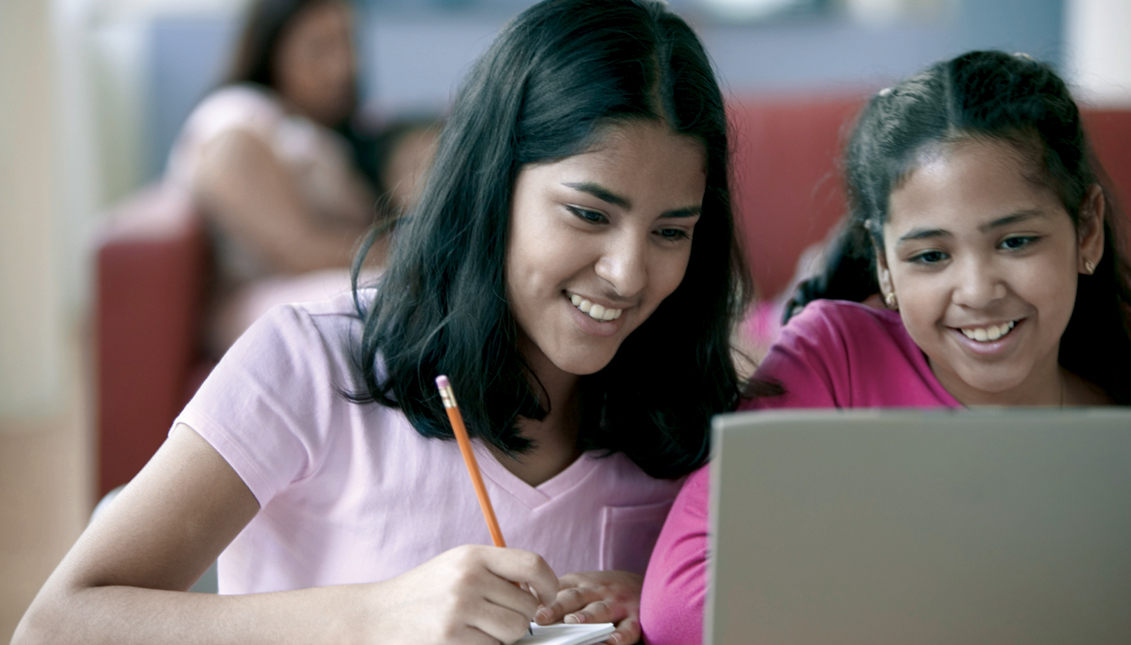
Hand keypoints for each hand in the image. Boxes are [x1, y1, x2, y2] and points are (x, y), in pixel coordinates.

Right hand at [364, 544, 558, 643]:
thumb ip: (496, 571)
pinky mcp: (451, 637)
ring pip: (515, 630)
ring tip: (479, 629)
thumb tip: (540, 590)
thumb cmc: (424, 592)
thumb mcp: (457, 566)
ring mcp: (459, 609)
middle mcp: (468, 578)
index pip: (532, 564)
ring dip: (504, 636)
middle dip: (519, 617)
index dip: (548, 584)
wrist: (377, 615)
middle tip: (496, 617)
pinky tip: (464, 640)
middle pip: (526, 606)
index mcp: (473, 556)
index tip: (545, 597)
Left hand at [533, 570, 642, 643]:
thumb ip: (557, 592)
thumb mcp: (582, 584)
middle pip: (575, 598)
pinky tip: (612, 641)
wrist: (647, 585)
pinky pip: (628, 628)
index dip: (542, 599)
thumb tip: (524, 595)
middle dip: (557, 607)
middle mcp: (598, 592)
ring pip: (601, 610)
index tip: (526, 609)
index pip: (558, 590)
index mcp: (581, 584)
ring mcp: (617, 604)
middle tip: (540, 617)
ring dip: (587, 616)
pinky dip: (621, 635)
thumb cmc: (605, 590)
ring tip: (573, 622)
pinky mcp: (635, 618)